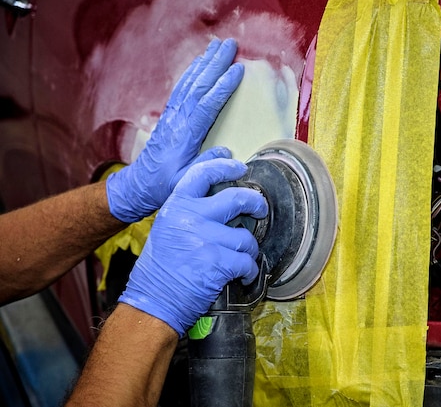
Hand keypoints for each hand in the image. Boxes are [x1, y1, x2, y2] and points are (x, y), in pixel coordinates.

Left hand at [107, 38, 244, 222]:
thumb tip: (228, 152)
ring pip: (189, 83)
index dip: (222, 87)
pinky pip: (182, 89)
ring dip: (204, 64)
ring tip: (217, 46)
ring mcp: (172, 116)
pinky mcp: (170, 116)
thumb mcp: (186, 183)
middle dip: (214, 64)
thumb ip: (206, 168)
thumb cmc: (164, 186)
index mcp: (185, 136)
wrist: (138, 185)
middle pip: (198, 86)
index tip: (237, 70)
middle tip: (230, 45)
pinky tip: (200, 64)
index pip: (206, 105)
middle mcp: (178, 120)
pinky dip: (192, 73)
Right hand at [118, 158, 267, 336]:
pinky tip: (244, 275)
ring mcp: (205, 239)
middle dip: (256, 204)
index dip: (225, 167)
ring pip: (246, 237)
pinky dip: (250, 271)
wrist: (153, 301)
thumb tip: (224, 202)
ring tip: (243, 258)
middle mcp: (190, 217)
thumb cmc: (161, 268)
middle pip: (236, 198)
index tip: (240, 168)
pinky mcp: (217, 262)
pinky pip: (247, 261)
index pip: (202, 173)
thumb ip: (190, 211)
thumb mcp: (167, 228)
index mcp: (176, 205)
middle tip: (260, 210)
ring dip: (249, 250)